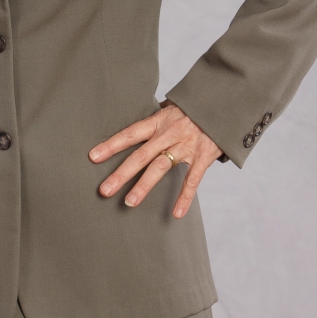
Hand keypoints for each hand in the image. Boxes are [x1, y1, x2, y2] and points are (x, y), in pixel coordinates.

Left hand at [89, 101, 221, 218]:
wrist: (223, 104)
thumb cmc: (193, 107)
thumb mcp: (171, 106)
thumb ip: (155, 118)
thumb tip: (137, 126)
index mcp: (158, 122)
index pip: (130, 134)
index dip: (111, 145)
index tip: (93, 157)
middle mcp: (169, 134)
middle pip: (141, 156)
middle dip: (121, 174)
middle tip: (104, 190)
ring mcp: (186, 146)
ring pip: (161, 168)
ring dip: (144, 186)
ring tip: (129, 203)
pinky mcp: (203, 157)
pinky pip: (192, 180)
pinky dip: (185, 197)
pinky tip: (176, 214)